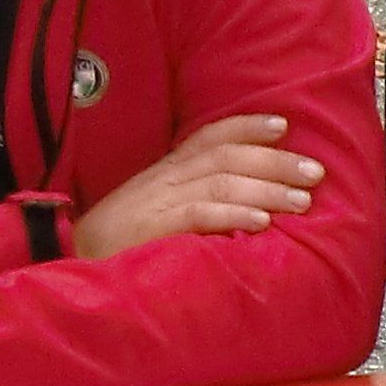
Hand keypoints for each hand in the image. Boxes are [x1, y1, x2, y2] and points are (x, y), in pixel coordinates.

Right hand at [70, 114, 321, 258]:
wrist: (69, 260)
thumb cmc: (120, 241)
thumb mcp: (157, 209)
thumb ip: (194, 199)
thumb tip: (245, 201)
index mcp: (166, 171)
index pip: (209, 137)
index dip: (246, 126)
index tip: (283, 124)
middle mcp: (165, 178)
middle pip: (227, 157)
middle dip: (276, 161)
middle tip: (316, 171)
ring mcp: (158, 201)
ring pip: (221, 182)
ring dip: (268, 189)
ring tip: (303, 200)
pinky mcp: (153, 228)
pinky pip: (199, 215)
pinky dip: (234, 214)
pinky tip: (262, 222)